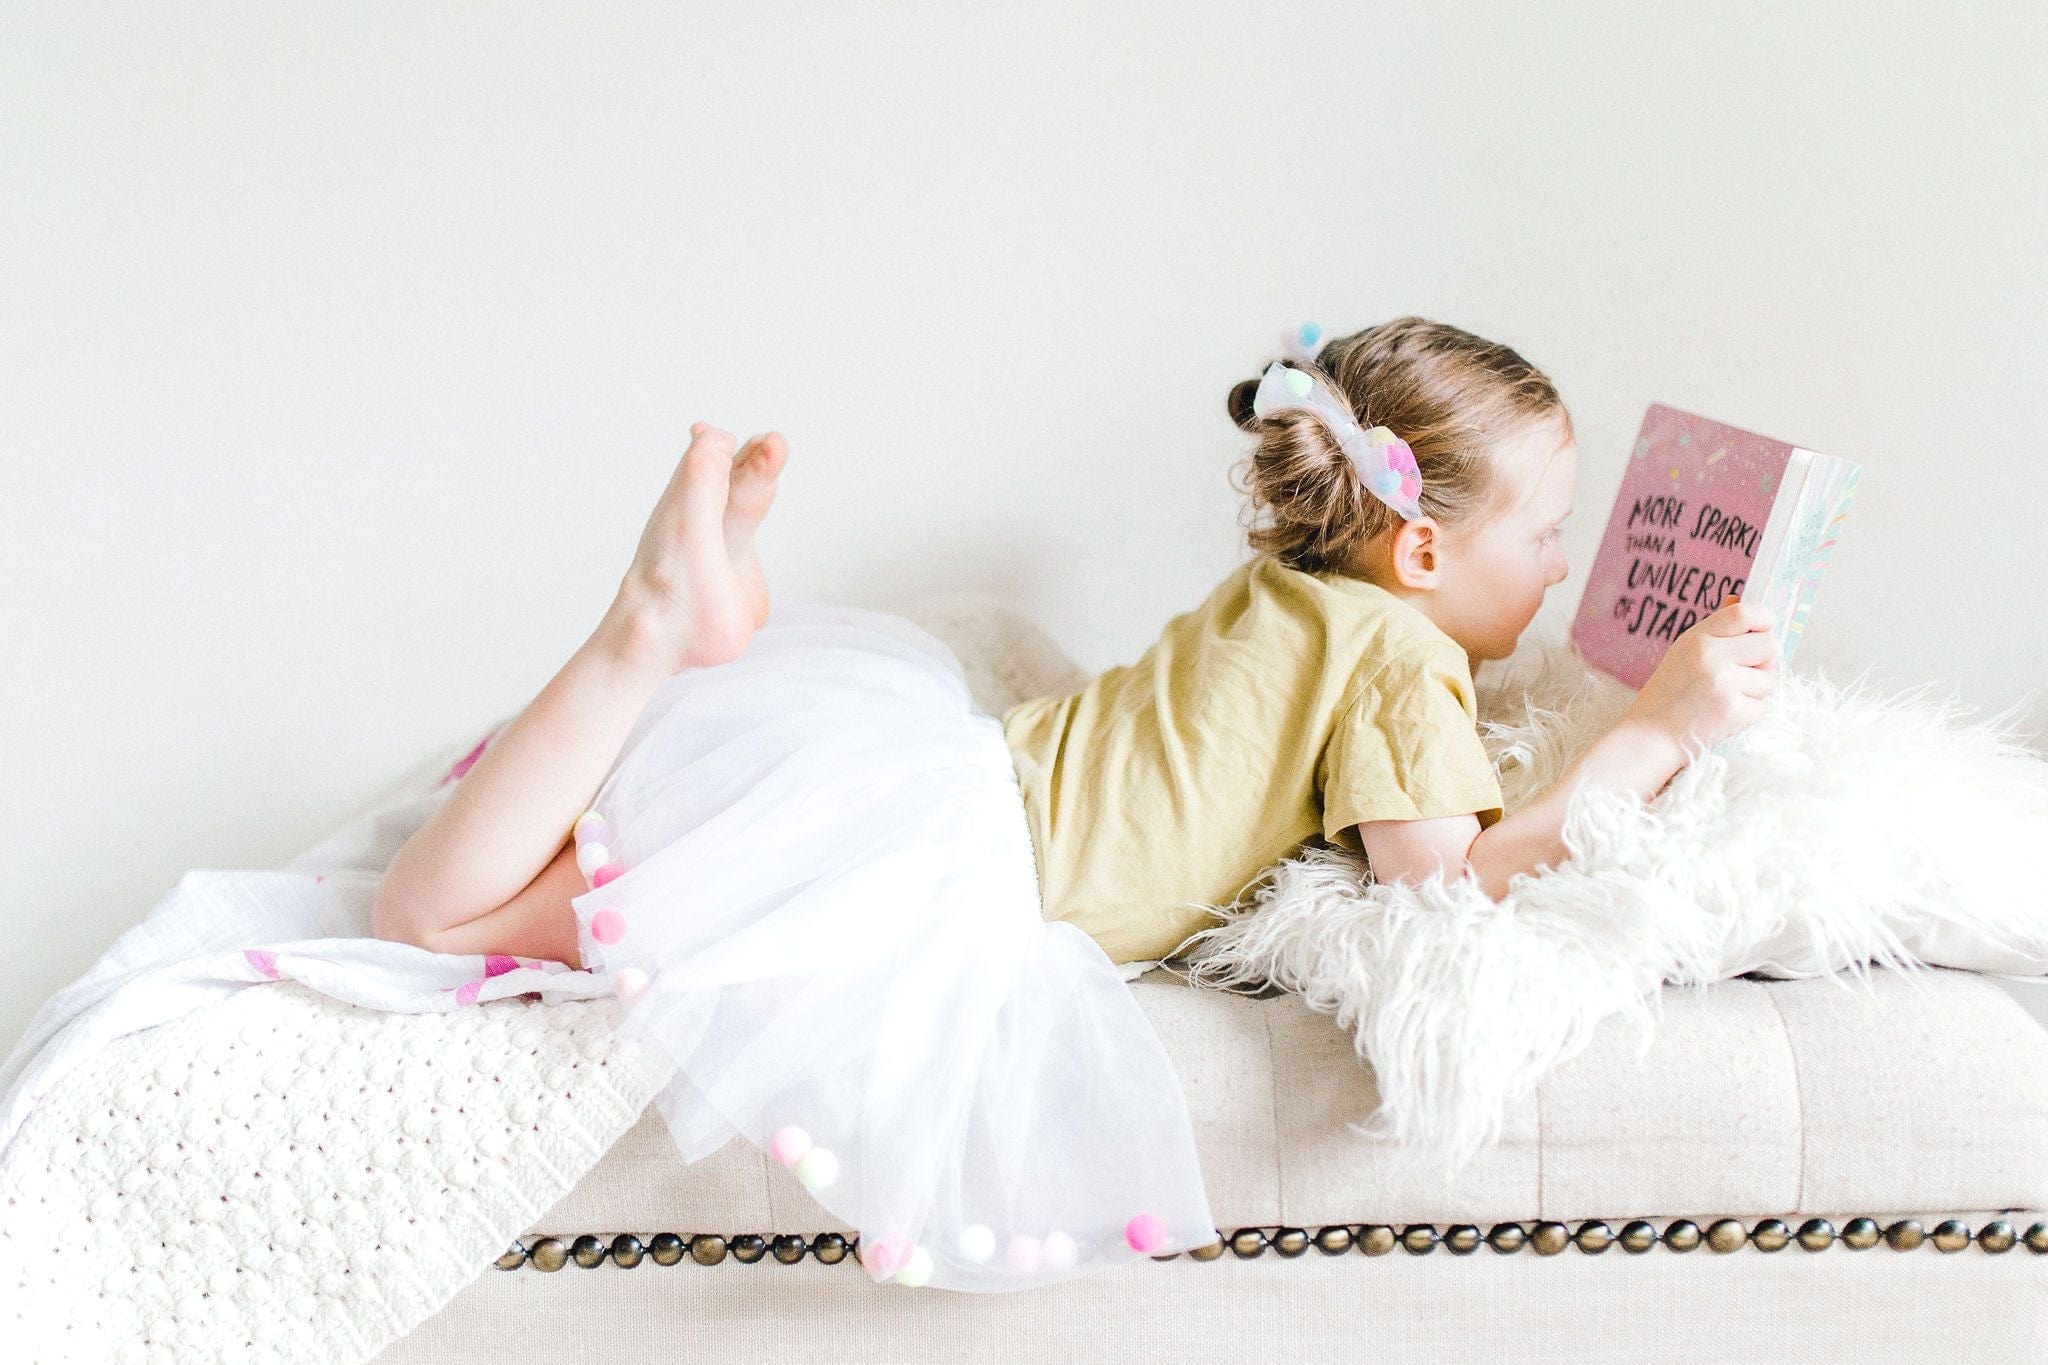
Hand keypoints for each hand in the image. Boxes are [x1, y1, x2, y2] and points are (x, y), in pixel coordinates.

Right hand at [1622, 595, 1781, 756]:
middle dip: (1764, 660)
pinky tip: (1725, 714)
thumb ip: (1715, 628)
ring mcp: (1724, 685)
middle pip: (1769, 646)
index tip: (1764, 629)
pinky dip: (1749, 713)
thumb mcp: (1683, 651)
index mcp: (1698, 639)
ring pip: (1770, 679)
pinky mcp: (1734, 712)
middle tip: (1744, 671)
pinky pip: (1763, 707)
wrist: (1650, 735)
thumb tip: (1737, 599)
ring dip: (1756, 690)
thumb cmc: (1669, 692)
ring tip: (1728, 696)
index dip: (1763, 619)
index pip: (1745, 614)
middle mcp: (1712, 657)